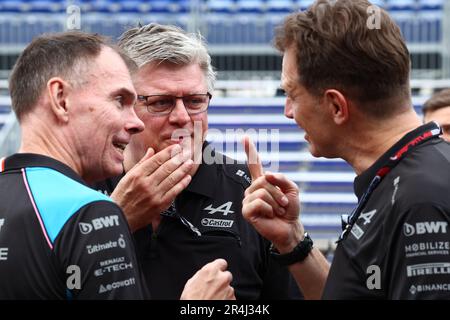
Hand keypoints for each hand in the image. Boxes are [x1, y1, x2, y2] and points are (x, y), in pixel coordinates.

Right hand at [111, 144, 192, 231]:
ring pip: (172, 179)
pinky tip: (187, 178)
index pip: (156, 160)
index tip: (176, 148)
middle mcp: (146, 184)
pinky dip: (182, 184)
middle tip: (186, 153)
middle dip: (178, 159)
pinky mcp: (159, 205)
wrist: (120, 217)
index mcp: (137, 175)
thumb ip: (141, 163)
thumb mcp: (127, 176)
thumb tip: (151, 151)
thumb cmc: (122, 197)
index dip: (169, 152)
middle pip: (166, 168)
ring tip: (189, 163)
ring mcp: (154, 195)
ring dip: (183, 170)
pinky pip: (174, 192)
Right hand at [180, 259, 234, 299]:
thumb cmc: (191, 300)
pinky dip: (226, 299)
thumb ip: (202, 274)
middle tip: (214, 287)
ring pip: (229, 287)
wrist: (197, 315)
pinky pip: (231, 297)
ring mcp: (228, 289)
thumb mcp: (191, 283)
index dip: (219, 268)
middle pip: (227, 275)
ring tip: (213, 298)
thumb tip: (205, 273)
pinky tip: (217, 302)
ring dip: (223, 291)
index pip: (222, 262)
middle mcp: (222, 278)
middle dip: (222, 280)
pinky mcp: (232, 300)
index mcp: (211, 271)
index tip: (217, 271)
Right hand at [242, 137, 303, 252]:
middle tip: (283, 204)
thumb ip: (281, 178)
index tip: (245, 137)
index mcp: (263, 182)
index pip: (255, 164)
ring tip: (277, 210)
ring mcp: (248, 200)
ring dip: (275, 202)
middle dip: (278, 192)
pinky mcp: (246, 211)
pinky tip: (269, 215)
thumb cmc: (290, 209)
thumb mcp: (292, 189)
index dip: (250, 150)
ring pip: (262, 191)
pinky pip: (258, 202)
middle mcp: (253, 189)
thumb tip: (267, 175)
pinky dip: (269, 209)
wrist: (290, 228)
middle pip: (264, 180)